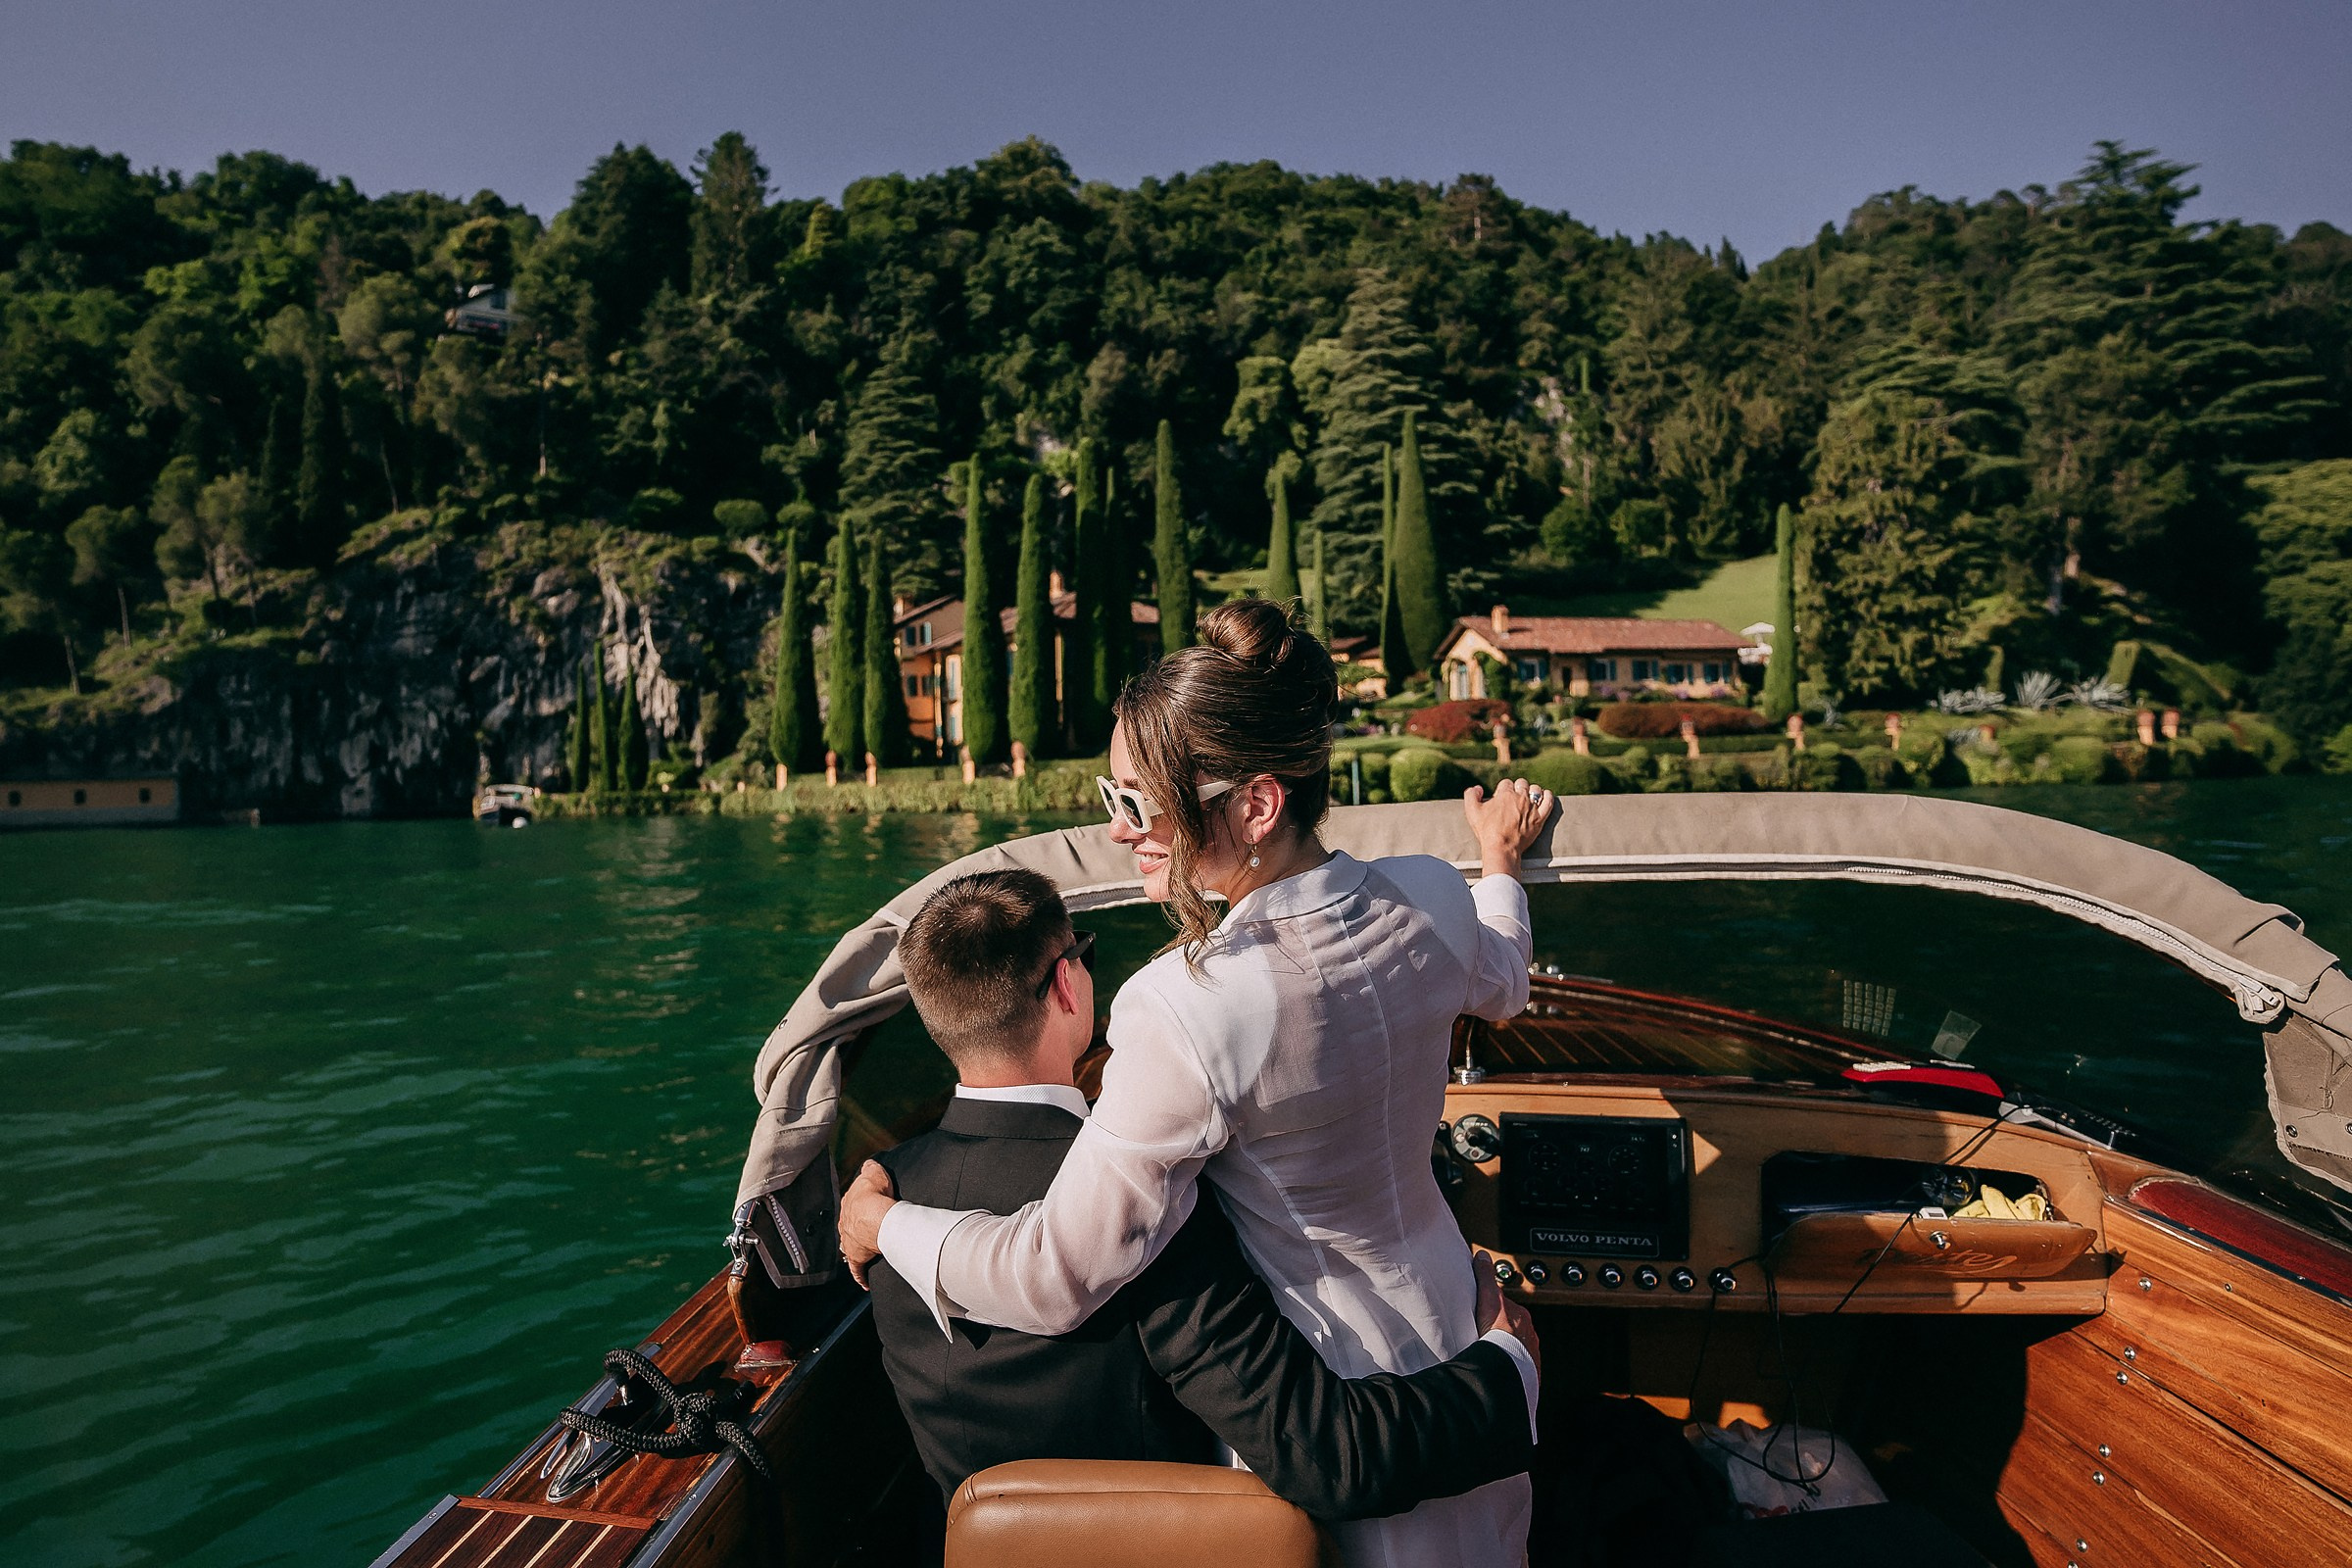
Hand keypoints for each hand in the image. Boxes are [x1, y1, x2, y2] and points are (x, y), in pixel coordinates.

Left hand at [838, 1159, 895, 1289]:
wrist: (876, 1214)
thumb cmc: (875, 1193)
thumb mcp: (873, 1172)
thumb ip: (870, 1168)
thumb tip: (868, 1165)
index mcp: (849, 1205)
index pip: (852, 1207)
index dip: (860, 1209)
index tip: (866, 1213)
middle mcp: (845, 1223)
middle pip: (849, 1227)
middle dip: (855, 1230)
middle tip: (866, 1233)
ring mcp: (850, 1241)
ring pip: (850, 1247)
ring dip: (856, 1250)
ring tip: (865, 1253)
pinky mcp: (858, 1256)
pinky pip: (857, 1269)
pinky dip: (860, 1275)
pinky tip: (864, 1282)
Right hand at [1462, 777, 1554, 879]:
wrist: (1501, 848)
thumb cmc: (1487, 831)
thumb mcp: (1472, 811)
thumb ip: (1471, 795)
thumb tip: (1477, 788)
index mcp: (1505, 793)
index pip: (1506, 783)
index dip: (1502, 790)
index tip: (1500, 799)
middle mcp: (1520, 797)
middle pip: (1521, 784)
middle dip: (1517, 789)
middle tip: (1513, 799)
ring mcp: (1532, 807)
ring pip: (1535, 790)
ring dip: (1531, 791)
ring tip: (1528, 797)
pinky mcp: (1540, 818)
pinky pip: (1548, 802)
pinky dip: (1548, 796)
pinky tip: (1545, 795)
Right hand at [1471, 1248, 1540, 1371]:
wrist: (1506, 1366)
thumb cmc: (1498, 1333)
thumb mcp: (1489, 1297)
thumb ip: (1486, 1276)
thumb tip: (1483, 1257)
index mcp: (1521, 1315)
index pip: (1506, 1307)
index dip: (1493, 1308)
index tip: (1483, 1311)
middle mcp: (1528, 1333)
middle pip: (1512, 1327)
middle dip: (1500, 1329)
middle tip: (1483, 1332)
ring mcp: (1528, 1353)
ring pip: (1515, 1346)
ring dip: (1504, 1347)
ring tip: (1488, 1350)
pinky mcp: (1525, 1371)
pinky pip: (1516, 1363)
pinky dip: (1508, 1363)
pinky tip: (1497, 1364)